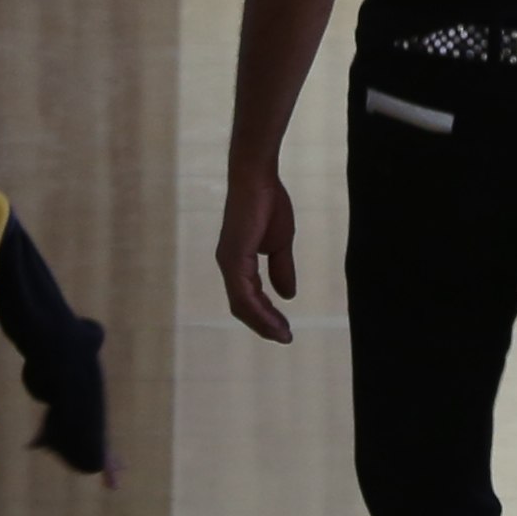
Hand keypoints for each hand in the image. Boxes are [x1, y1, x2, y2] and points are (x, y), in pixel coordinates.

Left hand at [214, 157, 299, 345]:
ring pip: (242, 304)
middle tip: (285, 338)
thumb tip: (288, 295)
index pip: (248, 298)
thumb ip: (281, 268)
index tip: (284, 329)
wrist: (258, 177)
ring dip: (263, 322)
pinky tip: (274, 318)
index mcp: (237, 262)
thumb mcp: (280, 243)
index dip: (265, 316)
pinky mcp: (234, 257)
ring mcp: (229, 262)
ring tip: (283, 334)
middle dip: (264, 325)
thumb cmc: (267, 203)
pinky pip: (244, 292)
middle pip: (243, 307)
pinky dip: (259, 309)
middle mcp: (228, 266)